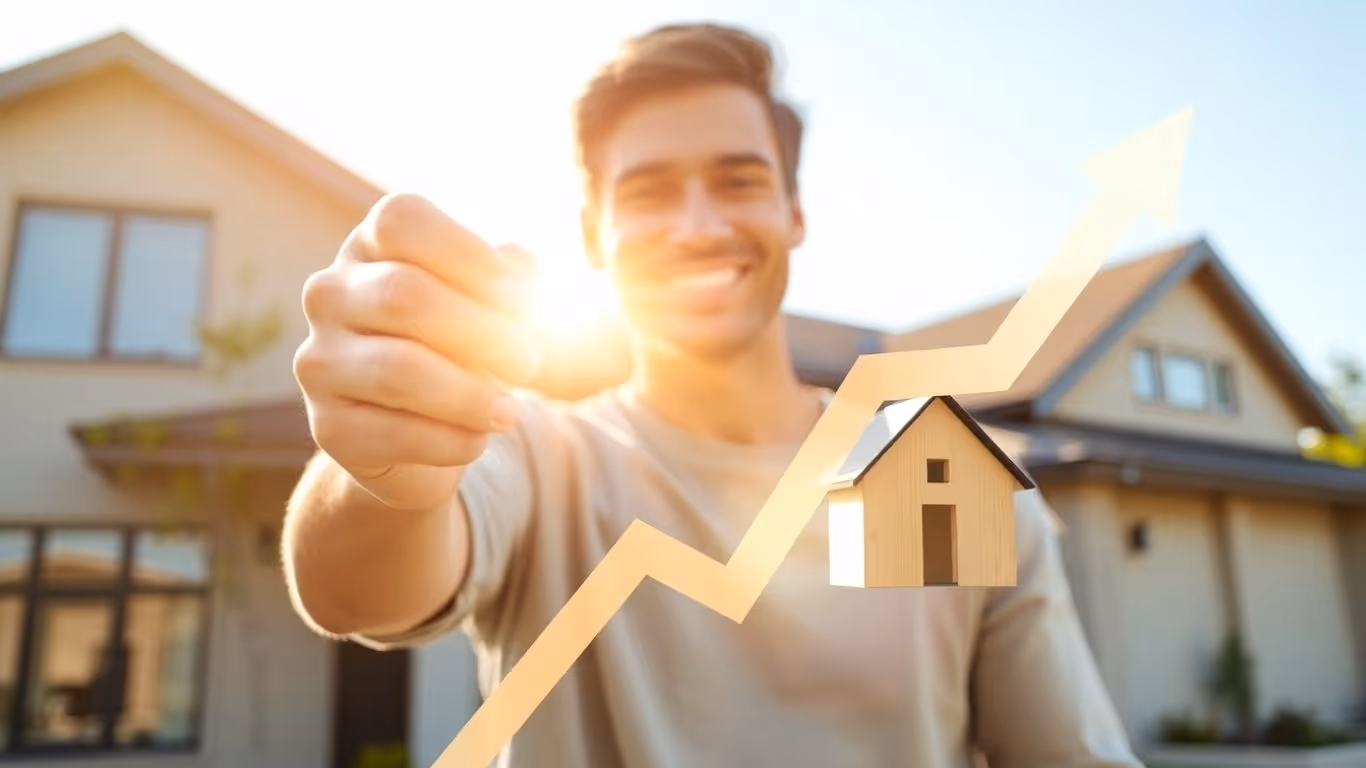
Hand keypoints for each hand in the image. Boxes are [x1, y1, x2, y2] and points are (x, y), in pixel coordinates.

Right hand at [294, 193, 542, 509]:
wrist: (424, 432)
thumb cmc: (462, 345)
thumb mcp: (493, 303)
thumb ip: (512, 278)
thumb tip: (521, 266)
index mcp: (370, 246)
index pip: (402, 220)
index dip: (467, 253)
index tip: (517, 296)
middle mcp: (330, 294)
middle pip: (403, 295)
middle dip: (480, 331)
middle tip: (529, 360)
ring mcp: (320, 361)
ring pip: (396, 369)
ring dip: (470, 394)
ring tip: (511, 411)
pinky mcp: (329, 427)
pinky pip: (395, 433)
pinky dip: (452, 440)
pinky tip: (478, 438)